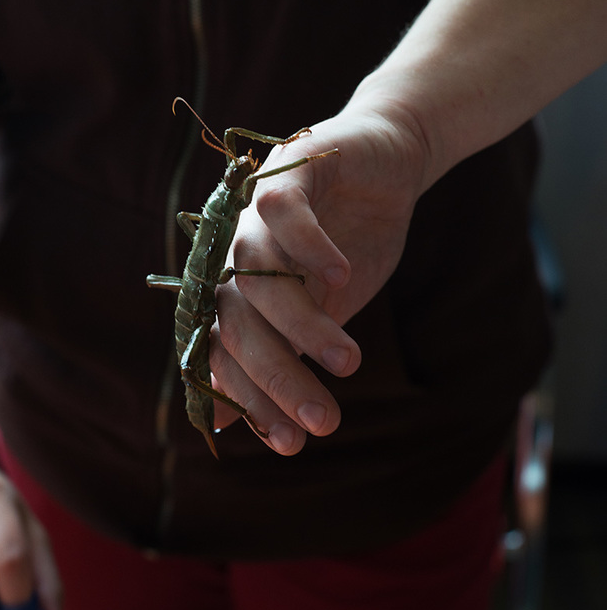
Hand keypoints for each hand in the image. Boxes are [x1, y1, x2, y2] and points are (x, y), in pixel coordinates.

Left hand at [210, 97, 428, 453]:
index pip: (227, 353)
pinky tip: (341, 276)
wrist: (387, 165)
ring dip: (300, 323)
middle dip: (276, 376)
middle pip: (236, 320)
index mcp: (236, 289)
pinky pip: (282, 210)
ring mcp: (254, 210)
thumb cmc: (350, 243)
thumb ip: (278, 354)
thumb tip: (222, 422)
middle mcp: (233, 252)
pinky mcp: (288, 168)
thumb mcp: (320, 312)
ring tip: (347, 362)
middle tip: (322, 421)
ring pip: (255, 272)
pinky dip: (307, 245)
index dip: (253, 401)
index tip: (292, 444)